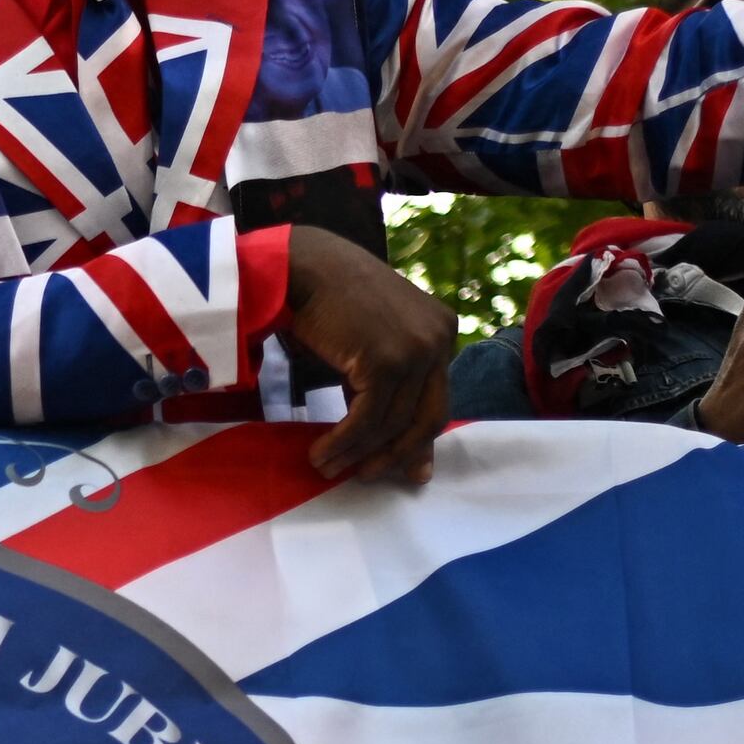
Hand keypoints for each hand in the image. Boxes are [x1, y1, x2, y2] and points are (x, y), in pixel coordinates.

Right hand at [278, 225, 448, 485]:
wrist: (300, 266)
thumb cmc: (327, 300)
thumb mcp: (370, 345)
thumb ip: (390, 387)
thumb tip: (405, 448)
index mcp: (443, 329)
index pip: (439, 399)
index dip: (419, 441)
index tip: (407, 472)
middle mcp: (439, 337)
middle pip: (429, 417)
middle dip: (397, 454)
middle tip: (367, 476)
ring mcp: (417, 348)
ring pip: (394, 423)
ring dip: (359, 453)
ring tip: (328, 466)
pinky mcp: (387, 360)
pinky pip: (368, 419)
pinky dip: (344, 443)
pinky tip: (322, 452)